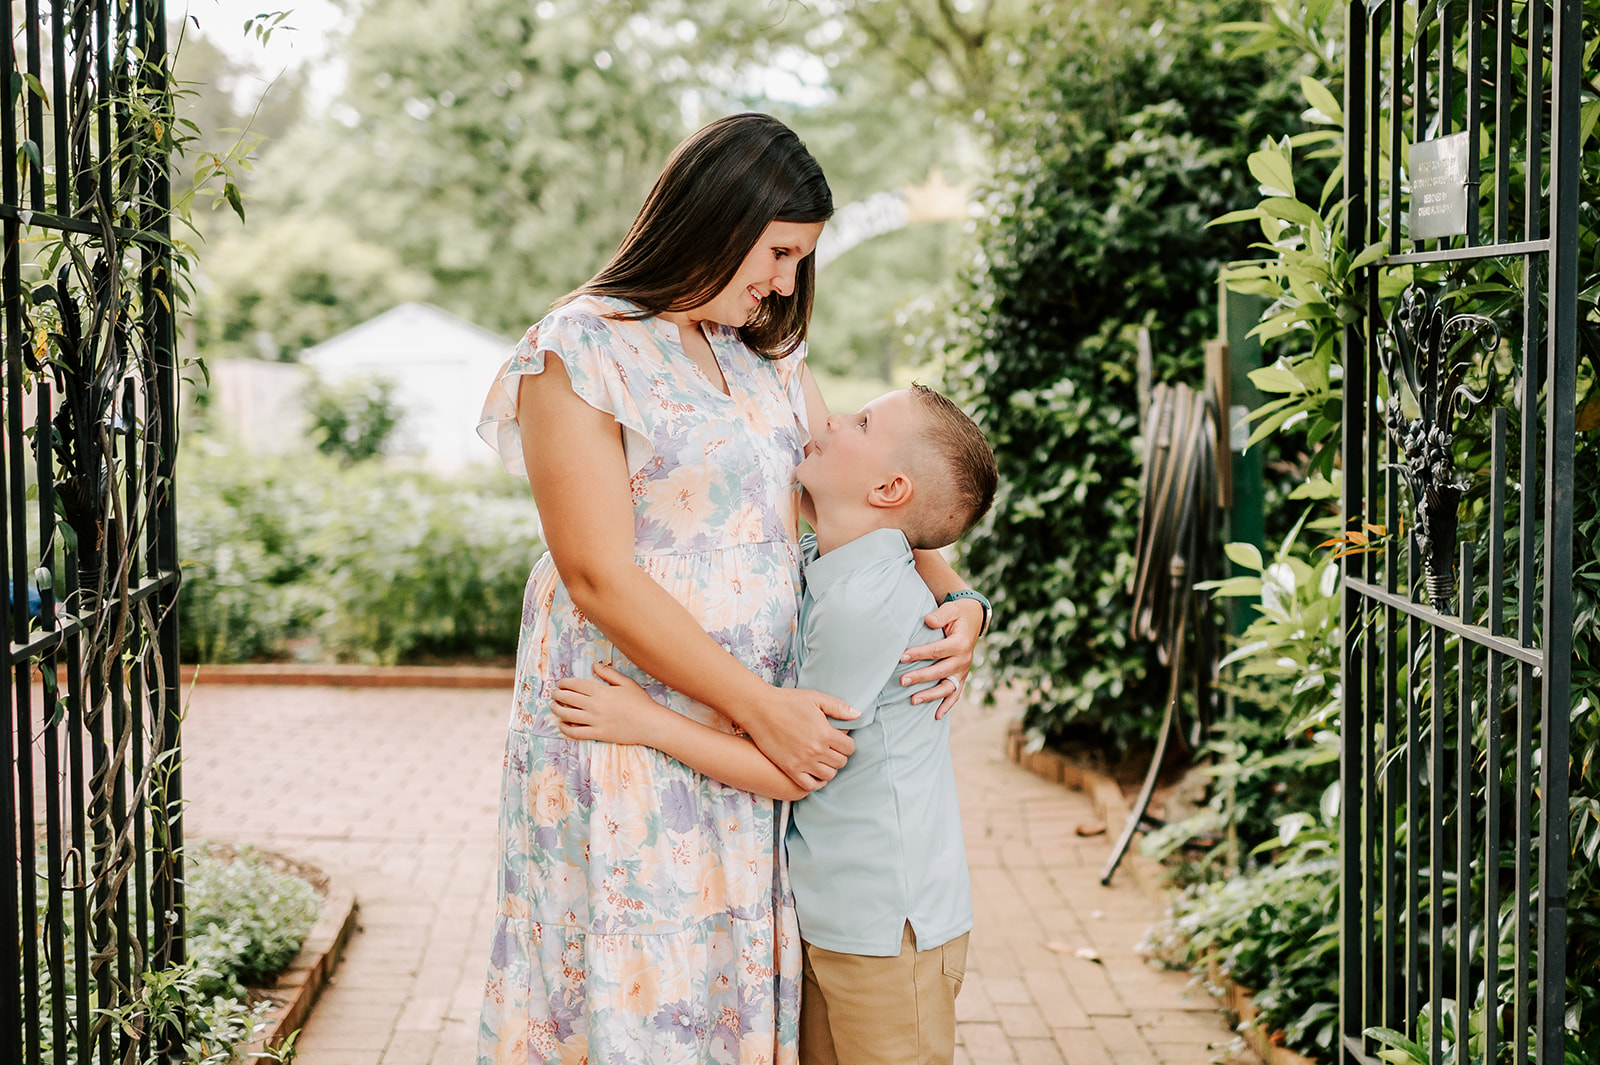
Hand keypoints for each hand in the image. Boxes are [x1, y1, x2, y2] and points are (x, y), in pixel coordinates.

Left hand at [551, 662, 668, 744]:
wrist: (650, 723)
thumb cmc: (640, 702)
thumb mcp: (626, 683)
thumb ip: (609, 673)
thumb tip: (594, 665)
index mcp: (601, 691)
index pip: (575, 685)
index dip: (564, 683)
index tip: (560, 683)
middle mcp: (595, 706)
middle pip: (567, 698)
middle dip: (557, 695)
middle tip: (554, 694)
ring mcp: (595, 721)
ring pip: (567, 715)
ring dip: (557, 710)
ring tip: (554, 707)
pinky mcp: (598, 734)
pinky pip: (576, 733)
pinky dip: (565, 729)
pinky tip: (563, 725)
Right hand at [738, 686, 856, 792]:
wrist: (759, 709)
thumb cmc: (787, 701)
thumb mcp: (816, 698)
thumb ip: (839, 707)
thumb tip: (858, 715)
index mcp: (825, 733)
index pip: (849, 748)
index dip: (847, 743)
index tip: (840, 738)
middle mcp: (816, 751)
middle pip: (841, 762)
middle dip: (839, 754)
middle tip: (832, 747)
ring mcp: (803, 762)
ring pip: (828, 775)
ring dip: (830, 768)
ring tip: (824, 759)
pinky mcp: (790, 769)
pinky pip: (810, 785)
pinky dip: (817, 782)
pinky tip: (816, 773)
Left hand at [900, 597, 983, 719]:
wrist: (974, 619)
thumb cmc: (958, 614)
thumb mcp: (952, 610)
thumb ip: (940, 615)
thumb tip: (928, 621)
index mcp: (960, 644)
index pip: (936, 651)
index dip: (919, 654)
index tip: (902, 657)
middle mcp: (964, 660)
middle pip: (940, 671)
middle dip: (920, 677)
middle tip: (902, 680)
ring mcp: (963, 671)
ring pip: (947, 687)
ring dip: (931, 695)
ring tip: (913, 700)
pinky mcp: (962, 677)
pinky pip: (956, 694)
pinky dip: (948, 705)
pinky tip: (937, 716)